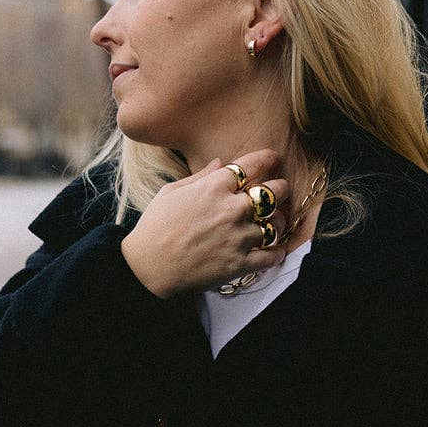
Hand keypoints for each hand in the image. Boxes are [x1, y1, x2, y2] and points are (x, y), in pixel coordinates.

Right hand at [121, 149, 290, 299]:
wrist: (147, 267)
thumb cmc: (154, 227)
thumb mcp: (171, 192)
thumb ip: (200, 176)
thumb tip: (220, 163)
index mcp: (214, 187)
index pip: (252, 164)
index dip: (267, 159)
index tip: (273, 159)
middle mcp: (232, 208)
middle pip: (274, 192)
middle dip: (279, 189)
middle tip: (278, 192)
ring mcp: (239, 237)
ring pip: (278, 223)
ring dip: (279, 222)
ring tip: (275, 223)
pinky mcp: (240, 263)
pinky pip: (272, 255)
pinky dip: (276, 253)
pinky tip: (274, 250)